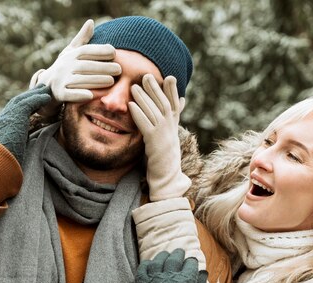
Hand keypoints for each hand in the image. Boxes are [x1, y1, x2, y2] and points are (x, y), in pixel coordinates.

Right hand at [0, 84, 51, 163]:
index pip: (11, 115)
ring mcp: (6, 118)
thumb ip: (14, 153)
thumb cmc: (0, 170)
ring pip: (22, 101)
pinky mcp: (14, 118)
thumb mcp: (8, 158)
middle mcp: (0, 121)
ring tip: (46, 90)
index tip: (32, 104)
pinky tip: (47, 97)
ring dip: (35, 94)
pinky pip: (28, 104)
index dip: (22, 108)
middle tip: (40, 90)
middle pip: (16, 104)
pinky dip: (38, 99)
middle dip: (28, 96)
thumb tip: (19, 161)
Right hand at [29, 19, 120, 105]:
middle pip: (85, 66)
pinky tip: (90, 95)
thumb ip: (83, 39)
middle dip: (103, 67)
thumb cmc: (66, 68)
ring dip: (96, 80)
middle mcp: (65, 66)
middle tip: (119, 70)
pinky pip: (69, 94)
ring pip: (80, 80)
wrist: (47, 86)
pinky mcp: (59, 94)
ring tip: (111, 81)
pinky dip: (79, 95)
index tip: (114, 52)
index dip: (100, 50)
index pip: (86, 51)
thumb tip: (91, 22)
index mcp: (71, 55)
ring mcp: (61, 80)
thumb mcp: (71, 52)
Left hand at [128, 74, 190, 200]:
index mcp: (173, 125)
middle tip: (147, 75)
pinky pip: (146, 125)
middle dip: (155, 89)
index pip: (175, 104)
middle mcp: (171, 128)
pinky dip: (138, 114)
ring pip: (154, 112)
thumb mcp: (170, 135)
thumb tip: (181, 102)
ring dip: (144, 98)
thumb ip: (172, 118)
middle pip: (164, 104)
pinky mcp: (154, 143)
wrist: (167, 177)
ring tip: (135, 87)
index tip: (169, 77)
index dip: (172, 90)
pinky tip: (131, 106)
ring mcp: (163, 134)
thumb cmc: (166, 157)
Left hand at [135, 248, 206, 282]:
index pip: (190, 263)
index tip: (191, 262)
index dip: (191, 262)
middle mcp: (169, 281)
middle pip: (174, 258)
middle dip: (179, 255)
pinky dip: (148, 264)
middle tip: (180, 253)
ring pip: (158, 260)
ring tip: (166, 257)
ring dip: (164, 257)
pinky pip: (144, 269)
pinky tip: (153, 265)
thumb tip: (201, 270)